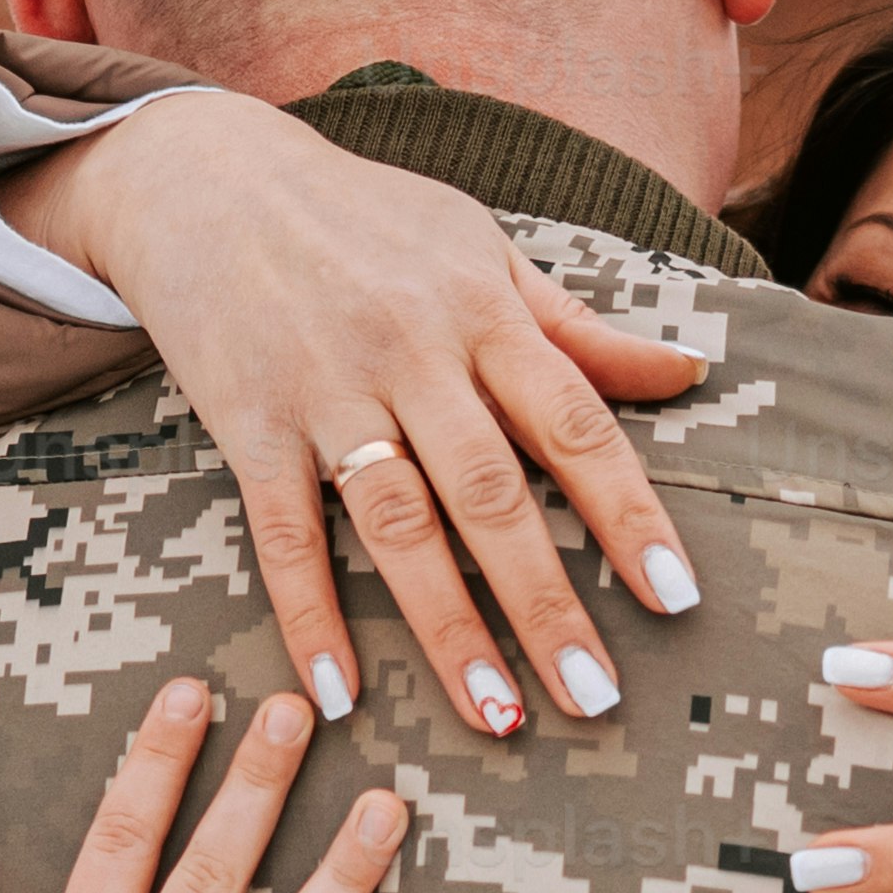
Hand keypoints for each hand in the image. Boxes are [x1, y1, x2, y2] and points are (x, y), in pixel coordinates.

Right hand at [22, 97, 704, 741]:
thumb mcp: (480, 248)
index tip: (675, 599)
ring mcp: (324, 388)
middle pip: (491, 494)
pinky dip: (309, 615)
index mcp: (482, 309)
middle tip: (595, 697)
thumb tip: (686, 374)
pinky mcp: (248, 423)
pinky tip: (339, 693)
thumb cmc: (365, 218)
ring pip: (397, 525)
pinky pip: (282, 532)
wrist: (206, 177)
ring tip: (498, 716)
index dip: (627, 513)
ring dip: (449, 628)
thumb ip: (577, 328)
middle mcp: (410, 351)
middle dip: (546, 601)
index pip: (574, 423)